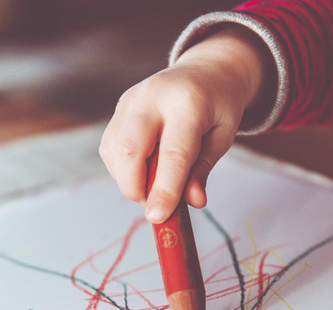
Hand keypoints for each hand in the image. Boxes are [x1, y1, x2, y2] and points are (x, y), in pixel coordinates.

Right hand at [100, 25, 274, 222]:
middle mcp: (153, 96)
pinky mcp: (119, 107)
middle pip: (129, 151)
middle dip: (135, 188)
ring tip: (154, 183)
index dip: (164, 190)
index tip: (157, 217)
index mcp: (188, 102)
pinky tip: (143, 168)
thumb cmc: (217, 108)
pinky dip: (122, 169)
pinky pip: (110, 148)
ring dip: (129, 181)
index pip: (173, 154)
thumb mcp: (222, 137)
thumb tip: (192, 202)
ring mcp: (131, 99)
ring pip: (114, 153)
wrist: (206, 70)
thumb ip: (202, 170)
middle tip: (154, 204)